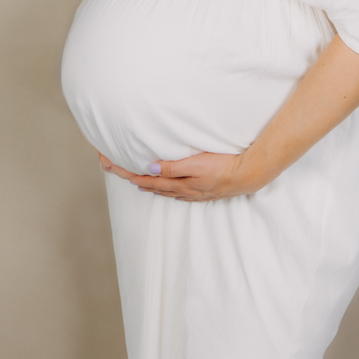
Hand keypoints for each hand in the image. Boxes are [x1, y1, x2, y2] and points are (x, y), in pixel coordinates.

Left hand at [97, 150, 259, 201]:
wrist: (248, 175)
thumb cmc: (223, 167)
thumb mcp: (196, 165)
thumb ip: (172, 168)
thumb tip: (149, 170)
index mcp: (178, 185)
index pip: (146, 180)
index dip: (127, 173)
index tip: (110, 166)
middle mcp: (182, 191)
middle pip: (151, 186)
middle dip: (133, 178)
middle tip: (115, 170)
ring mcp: (192, 193)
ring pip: (163, 190)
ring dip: (148, 184)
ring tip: (136, 179)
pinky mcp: (201, 191)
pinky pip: (176, 191)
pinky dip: (164, 188)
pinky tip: (167, 186)